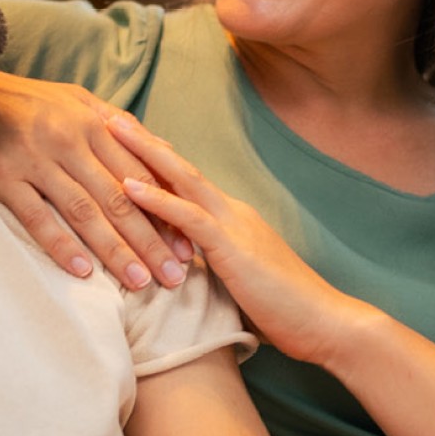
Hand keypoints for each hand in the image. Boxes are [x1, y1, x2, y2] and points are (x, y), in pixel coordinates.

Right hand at [0, 69, 192, 290]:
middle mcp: (69, 139)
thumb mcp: (73, 100)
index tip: (189, 245)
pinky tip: (83, 272)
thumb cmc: (21, 100)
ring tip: (139, 283)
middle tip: (175, 276)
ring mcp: (36, 158)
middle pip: (120, 198)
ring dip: (116, 250)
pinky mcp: (2, 175)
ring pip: (85, 211)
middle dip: (152, 240)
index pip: (140, 173)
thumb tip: (159, 152)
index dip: (167, 211)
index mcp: (91, 121)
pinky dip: (61, 245)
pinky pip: (36, 216)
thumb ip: (115, 126)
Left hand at [109, 116, 375, 366]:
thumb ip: (212, 268)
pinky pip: (190, 216)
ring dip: (143, 152)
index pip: (186, 180)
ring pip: (182, 178)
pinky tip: (127, 185)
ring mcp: (234, 225)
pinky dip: (157, 199)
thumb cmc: (285, 312)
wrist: (328, 323)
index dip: (154, 156)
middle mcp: (232, 212)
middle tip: (106, 112)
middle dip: (142, 139)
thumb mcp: (238, 283)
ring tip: (108, 128)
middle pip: (179, 167)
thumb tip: (182, 269)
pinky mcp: (234, 248)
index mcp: (232, 219)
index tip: (122, 136)